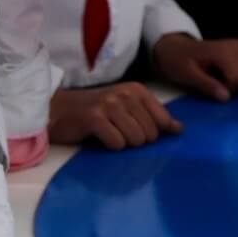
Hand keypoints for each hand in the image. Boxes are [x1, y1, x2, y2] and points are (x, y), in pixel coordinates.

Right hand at [47, 82, 181, 149]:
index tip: (136, 131)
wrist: (59, 109)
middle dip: (136, 140)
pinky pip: (117, 143)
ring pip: (135, 140)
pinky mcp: (94, 118)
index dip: (152, 132)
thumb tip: (179, 129)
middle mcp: (125, 94)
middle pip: (149, 134)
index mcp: (137, 90)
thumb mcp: (128, 108)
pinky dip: (110, 146)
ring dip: (122, 143)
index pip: (162, 121)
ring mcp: (110, 104)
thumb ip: (154, 117)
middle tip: (117, 132)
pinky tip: (99, 137)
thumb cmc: (96, 111)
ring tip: (109, 133)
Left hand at [152, 33, 237, 101]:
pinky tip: (223, 77)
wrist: (174, 48)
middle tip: (216, 86)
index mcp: (223, 52)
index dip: (229, 90)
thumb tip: (226, 98)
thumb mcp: (187, 75)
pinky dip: (237, 79)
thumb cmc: (177, 60)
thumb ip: (207, 85)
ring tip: (217, 80)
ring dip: (236, 84)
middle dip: (235, 88)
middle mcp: (236, 47)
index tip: (213, 90)